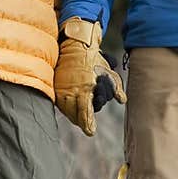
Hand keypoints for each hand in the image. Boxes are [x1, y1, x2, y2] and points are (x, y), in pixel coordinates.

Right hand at [54, 17, 125, 135]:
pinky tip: (71, 106)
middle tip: (87, 125)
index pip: (85, 114)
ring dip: (73, 115)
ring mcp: (61, 89)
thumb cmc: (93, 59)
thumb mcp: (108, 72)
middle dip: (81, 122)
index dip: (88, 125)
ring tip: (79, 116)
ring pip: (66, 111)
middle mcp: (72, 91)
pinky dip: (66, 107)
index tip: (91, 132)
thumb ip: (116, 88)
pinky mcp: (55, 86)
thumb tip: (122, 100)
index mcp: (85, 89)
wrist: (75, 46)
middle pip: (75, 116)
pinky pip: (60, 103)